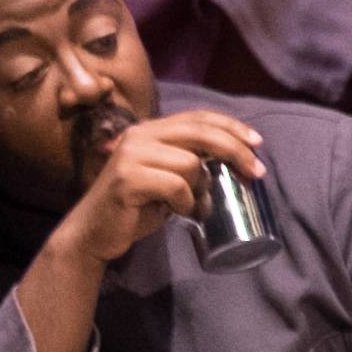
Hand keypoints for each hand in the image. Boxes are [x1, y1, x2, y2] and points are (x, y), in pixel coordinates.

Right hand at [46, 106, 270, 272]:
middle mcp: (139, 135)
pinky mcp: (127, 178)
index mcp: (150, 130)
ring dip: (201, 189)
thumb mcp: (167, 179)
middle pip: (199, 132)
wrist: (95, 233)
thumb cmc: (136, 207)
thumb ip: (190, 164)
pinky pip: (176, 187)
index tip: (257, 143)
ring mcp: (131, 155)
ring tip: (192, 206)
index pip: (197, 117)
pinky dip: (185, 203)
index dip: (231, 126)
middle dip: (235, 150)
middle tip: (257, 172)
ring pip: (190, 164)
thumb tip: (235, 164)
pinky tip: (176, 212)